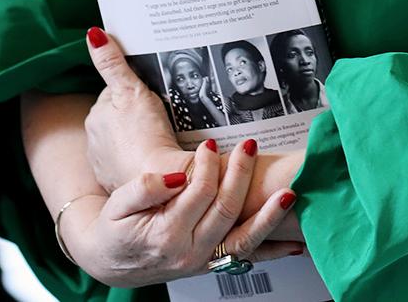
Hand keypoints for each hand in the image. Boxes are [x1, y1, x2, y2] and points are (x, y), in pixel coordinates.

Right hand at [67, 139, 300, 286]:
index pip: (197, 194)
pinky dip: (273, 250)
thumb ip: (143, 189)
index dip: (207, 166)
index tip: (210, 145)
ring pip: (244, 239)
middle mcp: (189, 252)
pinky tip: (295, 241)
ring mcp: (203, 261)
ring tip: (290, 193)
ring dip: (270, 216)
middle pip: (226, 211)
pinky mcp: (212, 262)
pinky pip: (248, 257)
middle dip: (241, 175)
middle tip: (248, 146)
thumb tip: (174, 176)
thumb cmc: (114, 230)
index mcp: (165, 235)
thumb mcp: (117, 206)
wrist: (111, 261)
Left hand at [84, 27, 192, 192]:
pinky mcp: (116, 183)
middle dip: (134, 115)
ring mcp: (104, 164)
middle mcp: (93, 140)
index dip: (136, 92)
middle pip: (118, 118)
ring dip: (136, 139)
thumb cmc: (147, 137)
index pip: (115, 94)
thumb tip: (93, 33)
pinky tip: (154, 159)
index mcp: (96, 115)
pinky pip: (128, 165)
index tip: (153, 95)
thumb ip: (112, 63)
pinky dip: (138, 161)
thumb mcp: (132, 90)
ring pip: (122, 142)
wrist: (158, 185)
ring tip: (161, 138)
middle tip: (161, 116)